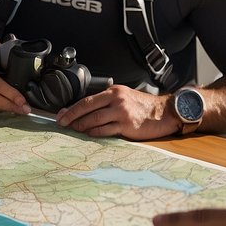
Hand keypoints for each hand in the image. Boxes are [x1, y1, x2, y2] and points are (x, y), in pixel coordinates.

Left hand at [55, 85, 174, 139]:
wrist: (164, 113)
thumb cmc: (142, 106)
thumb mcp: (123, 97)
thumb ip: (106, 102)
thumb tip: (83, 111)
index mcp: (113, 91)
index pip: (87, 100)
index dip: (72, 109)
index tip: (61, 115)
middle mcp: (117, 100)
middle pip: (87, 109)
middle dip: (71, 117)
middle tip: (62, 124)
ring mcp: (122, 113)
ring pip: (94, 120)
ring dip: (81, 126)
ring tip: (75, 130)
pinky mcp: (127, 126)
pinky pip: (105, 131)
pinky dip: (94, 133)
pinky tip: (89, 134)